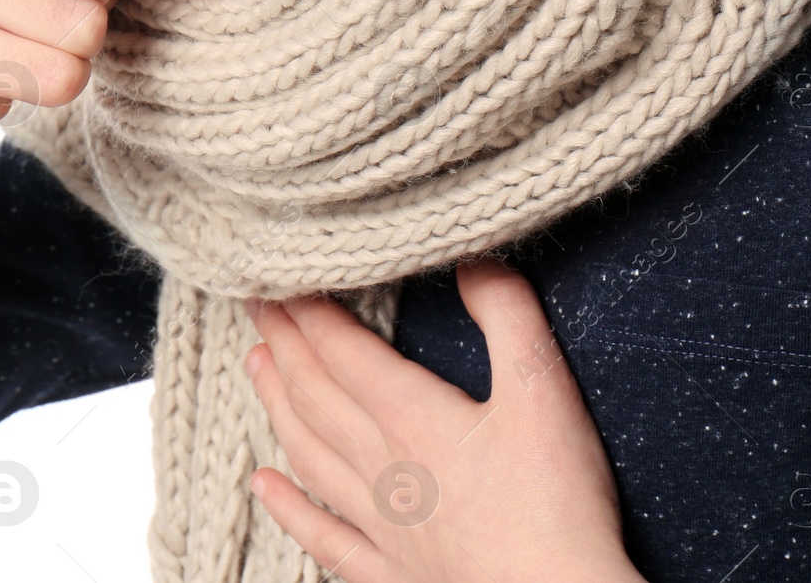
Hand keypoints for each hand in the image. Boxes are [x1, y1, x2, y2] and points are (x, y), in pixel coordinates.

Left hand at [244, 258, 644, 582]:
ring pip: (309, 452)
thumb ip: (507, 317)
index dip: (307, 313)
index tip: (277, 280)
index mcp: (412, 417)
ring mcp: (383, 523)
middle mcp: (383, 466)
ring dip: (277, 404)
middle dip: (284, 343)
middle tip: (256, 306)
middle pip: (316, 393)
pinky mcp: (393, 571)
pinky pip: (325, 536)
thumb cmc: (555, 507)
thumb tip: (473, 259)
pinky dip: (288, 508)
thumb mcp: (542, 390)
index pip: (342, 351)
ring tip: (255, 366)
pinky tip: (264, 487)